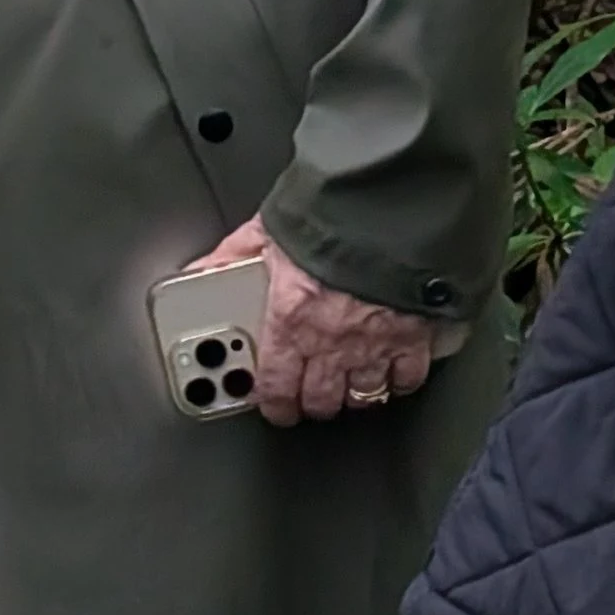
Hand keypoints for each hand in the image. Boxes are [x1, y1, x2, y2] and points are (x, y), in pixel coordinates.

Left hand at [187, 219, 436, 427]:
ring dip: (352, 396)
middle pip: (320, 399)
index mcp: (290, 320)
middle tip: (307, 398)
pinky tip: (391, 374)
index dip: (273, 403)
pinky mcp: (414, 336)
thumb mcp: (266, 232)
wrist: (387, 208)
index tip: (272, 406)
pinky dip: (399, 381)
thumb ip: (232, 257)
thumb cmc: (328, 217)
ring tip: (345, 389)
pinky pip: (408, 377)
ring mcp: (375, 343)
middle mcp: (332, 341)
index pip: (274, 385)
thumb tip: (200, 271)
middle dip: (311, 403)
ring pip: (363, 395)